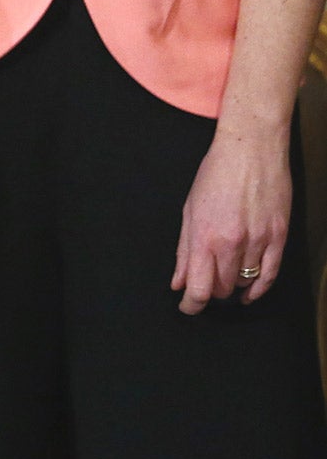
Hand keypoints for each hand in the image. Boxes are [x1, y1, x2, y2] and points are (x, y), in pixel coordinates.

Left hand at [174, 125, 292, 314]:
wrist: (250, 151)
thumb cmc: (215, 175)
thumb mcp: (189, 211)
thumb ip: (183, 250)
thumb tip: (178, 281)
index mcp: (205, 236)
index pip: (198, 288)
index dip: (191, 304)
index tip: (187, 307)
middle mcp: (232, 243)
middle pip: (220, 288)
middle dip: (208, 291)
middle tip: (203, 284)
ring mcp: (259, 242)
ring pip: (244, 282)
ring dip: (231, 285)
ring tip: (223, 277)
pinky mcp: (279, 237)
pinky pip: (270, 275)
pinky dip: (259, 289)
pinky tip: (249, 292)